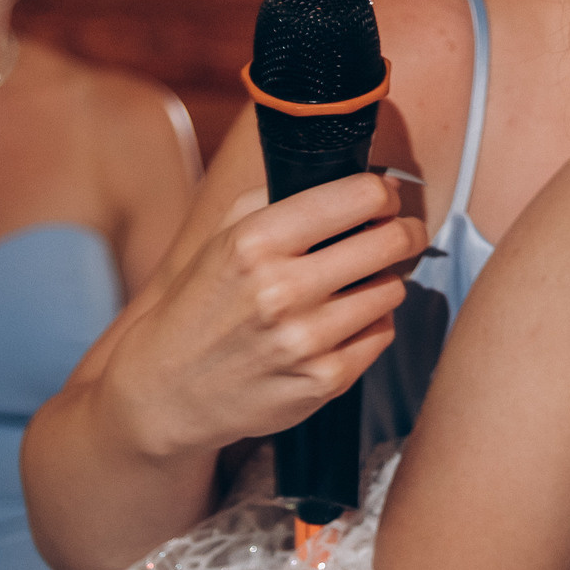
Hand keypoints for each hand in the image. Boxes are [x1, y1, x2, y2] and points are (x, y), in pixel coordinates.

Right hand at [95, 173, 422, 462]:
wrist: (165, 392)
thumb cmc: (201, 304)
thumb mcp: (222, 236)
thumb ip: (281, 197)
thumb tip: (359, 177)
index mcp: (256, 242)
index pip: (361, 196)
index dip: (383, 193)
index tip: (383, 199)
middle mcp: (282, 289)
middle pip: (393, 241)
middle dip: (404, 231)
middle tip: (398, 233)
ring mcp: (306, 340)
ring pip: (393, 288)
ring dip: (382, 281)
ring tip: (354, 284)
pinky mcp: (324, 381)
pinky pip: (383, 333)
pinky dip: (370, 324)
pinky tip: (340, 325)